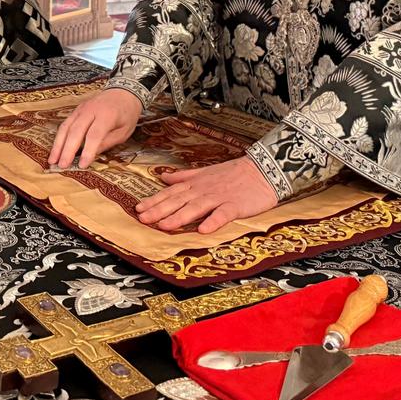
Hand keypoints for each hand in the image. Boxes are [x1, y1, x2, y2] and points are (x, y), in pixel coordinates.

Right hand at [47, 87, 141, 169]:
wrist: (123, 92)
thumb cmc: (126, 113)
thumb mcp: (124, 131)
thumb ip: (108, 142)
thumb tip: (92, 155)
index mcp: (107, 115)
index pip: (94, 135)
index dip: (87, 151)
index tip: (82, 165)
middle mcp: (91, 110)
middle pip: (76, 131)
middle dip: (68, 150)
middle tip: (63, 166)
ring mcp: (81, 109)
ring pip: (66, 127)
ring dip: (58, 145)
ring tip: (53, 160)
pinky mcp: (76, 110)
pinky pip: (65, 124)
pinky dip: (59, 138)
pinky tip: (56, 149)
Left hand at [135, 155, 278, 233]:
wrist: (262, 170)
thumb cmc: (234, 172)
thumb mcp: (206, 171)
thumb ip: (184, 176)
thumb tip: (164, 177)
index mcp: (196, 183)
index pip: (171, 193)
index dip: (154, 200)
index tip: (138, 208)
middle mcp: (204, 190)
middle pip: (178, 201)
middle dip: (159, 210)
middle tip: (143, 219)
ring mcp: (219, 198)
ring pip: (196, 208)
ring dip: (179, 217)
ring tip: (164, 226)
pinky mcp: (235, 206)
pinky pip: (223, 214)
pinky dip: (213, 221)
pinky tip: (203, 230)